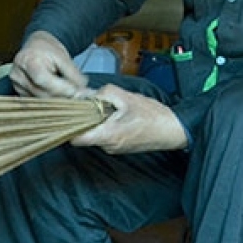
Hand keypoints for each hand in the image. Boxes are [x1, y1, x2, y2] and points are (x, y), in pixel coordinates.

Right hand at [10, 31, 88, 97]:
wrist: (36, 47)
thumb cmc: (49, 50)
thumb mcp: (63, 57)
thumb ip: (73, 74)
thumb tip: (84, 91)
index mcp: (26, 60)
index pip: (42, 79)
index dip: (60, 88)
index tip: (77, 92)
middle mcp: (17, 75)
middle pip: (41, 93)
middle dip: (62, 97)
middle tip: (80, 97)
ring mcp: (17, 86)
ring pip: (40, 101)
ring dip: (58, 102)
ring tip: (72, 96)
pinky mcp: (20, 93)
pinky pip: (37, 103)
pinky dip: (50, 103)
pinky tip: (60, 98)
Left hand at [70, 82, 188, 153]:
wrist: (172, 130)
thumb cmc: (152, 115)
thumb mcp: (127, 97)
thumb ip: (103, 94)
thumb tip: (86, 94)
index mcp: (107, 135)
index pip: (75, 138)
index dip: (69, 125)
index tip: (69, 112)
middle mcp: (108, 146)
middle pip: (84, 134)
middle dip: (84, 118)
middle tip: (90, 103)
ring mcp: (114, 148)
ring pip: (95, 134)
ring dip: (97, 120)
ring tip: (109, 107)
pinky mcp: (120, 146)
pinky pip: (105, 135)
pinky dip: (106, 125)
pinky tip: (117, 115)